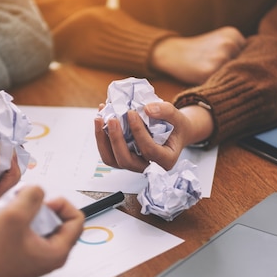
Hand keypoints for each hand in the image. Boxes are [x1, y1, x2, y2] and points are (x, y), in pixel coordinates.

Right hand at [0, 185, 83, 276]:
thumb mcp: (15, 215)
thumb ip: (33, 196)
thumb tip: (38, 191)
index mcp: (56, 252)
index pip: (76, 220)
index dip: (61, 204)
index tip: (43, 201)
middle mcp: (48, 257)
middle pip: (56, 219)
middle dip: (38, 206)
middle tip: (22, 202)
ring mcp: (33, 255)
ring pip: (38, 222)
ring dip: (22, 210)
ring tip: (5, 208)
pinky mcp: (19, 253)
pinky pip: (24, 229)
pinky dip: (13, 220)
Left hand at [94, 101, 213, 171]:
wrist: (173, 132)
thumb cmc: (176, 126)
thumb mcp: (177, 116)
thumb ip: (165, 111)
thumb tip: (146, 109)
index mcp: (165, 160)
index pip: (149, 150)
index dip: (138, 132)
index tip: (131, 113)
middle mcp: (148, 167)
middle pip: (126, 160)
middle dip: (116, 139)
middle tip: (111, 118)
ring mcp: (134, 165)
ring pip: (112, 160)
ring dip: (103, 140)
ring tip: (99, 118)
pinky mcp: (123, 158)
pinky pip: (108, 153)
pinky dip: (102, 138)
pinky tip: (100, 120)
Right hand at [150, 26, 245, 84]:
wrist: (172, 53)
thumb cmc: (198, 51)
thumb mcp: (219, 41)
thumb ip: (236, 50)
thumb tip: (256, 70)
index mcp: (234, 34)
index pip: (249, 56)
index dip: (242, 66)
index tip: (235, 72)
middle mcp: (229, 44)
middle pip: (244, 67)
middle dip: (238, 75)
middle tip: (227, 81)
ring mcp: (220, 57)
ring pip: (234, 77)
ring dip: (229, 82)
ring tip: (217, 83)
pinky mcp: (210, 71)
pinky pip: (221, 84)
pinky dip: (218, 87)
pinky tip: (211, 85)